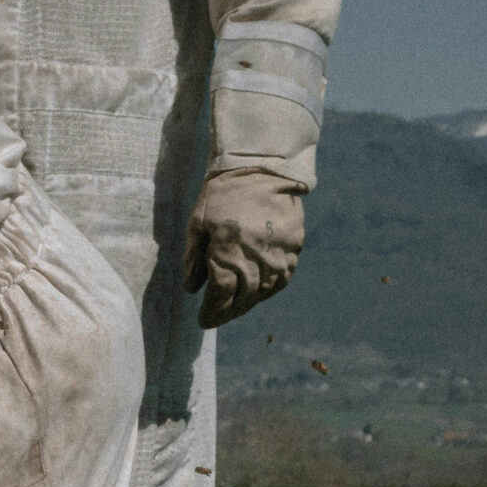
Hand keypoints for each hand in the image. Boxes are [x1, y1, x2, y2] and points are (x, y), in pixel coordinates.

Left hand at [185, 168, 305, 329]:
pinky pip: (283, 277)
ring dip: (248, 304)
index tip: (204, 320)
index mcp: (227, 249)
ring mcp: (279, 251)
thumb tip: (192, 290)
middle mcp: (255, 254)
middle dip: (228, 312)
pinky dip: (269, 289)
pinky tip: (258, 292)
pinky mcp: (294, 244)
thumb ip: (193, 260)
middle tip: (218, 318)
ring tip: (236, 308)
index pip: (220, 294)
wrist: (261, 166)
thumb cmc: (221, 195)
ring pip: (264, 291)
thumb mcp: (197, 224)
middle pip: (243, 297)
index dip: (212, 312)